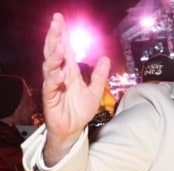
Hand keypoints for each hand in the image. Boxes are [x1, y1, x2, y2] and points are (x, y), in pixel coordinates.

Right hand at [42, 13, 110, 164]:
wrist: (73, 130)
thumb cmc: (80, 111)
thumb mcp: (95, 91)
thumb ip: (99, 76)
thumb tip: (105, 58)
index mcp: (69, 72)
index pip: (65, 49)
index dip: (63, 35)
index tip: (60, 19)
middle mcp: (60, 76)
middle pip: (55, 52)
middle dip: (55, 37)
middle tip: (56, 23)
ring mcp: (54, 86)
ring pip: (50, 67)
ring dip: (55, 56)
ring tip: (61, 46)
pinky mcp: (50, 99)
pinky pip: (50, 87)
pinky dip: (55, 80)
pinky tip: (60, 74)